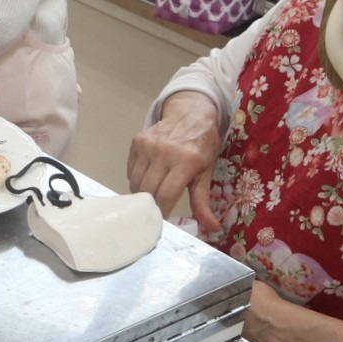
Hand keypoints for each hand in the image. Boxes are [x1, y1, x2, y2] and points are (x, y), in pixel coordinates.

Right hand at [128, 91, 223, 232]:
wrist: (190, 113)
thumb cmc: (202, 145)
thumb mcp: (206, 173)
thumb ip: (203, 201)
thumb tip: (212, 228)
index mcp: (185, 162)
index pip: (165, 195)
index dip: (162, 211)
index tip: (163, 220)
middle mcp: (164, 152)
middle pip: (147, 190)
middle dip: (151, 204)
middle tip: (157, 208)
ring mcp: (147, 146)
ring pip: (135, 181)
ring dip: (142, 193)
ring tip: (152, 194)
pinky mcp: (136, 141)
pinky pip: (130, 169)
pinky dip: (136, 178)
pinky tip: (147, 177)